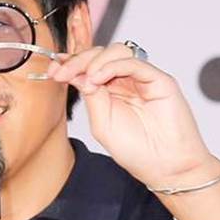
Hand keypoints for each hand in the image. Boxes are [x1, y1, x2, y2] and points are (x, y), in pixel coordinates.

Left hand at [47, 43, 218, 186]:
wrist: (166, 167)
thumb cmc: (138, 152)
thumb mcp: (101, 124)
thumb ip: (91, 97)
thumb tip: (78, 74)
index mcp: (110, 92)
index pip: (88, 67)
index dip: (70, 64)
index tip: (53, 70)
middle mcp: (125, 82)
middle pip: (100, 55)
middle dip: (77, 60)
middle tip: (62, 72)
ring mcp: (142, 79)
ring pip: (117, 52)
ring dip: (95, 61)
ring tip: (87, 79)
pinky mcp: (159, 79)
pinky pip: (133, 62)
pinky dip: (112, 66)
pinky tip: (99, 79)